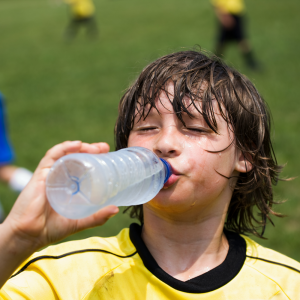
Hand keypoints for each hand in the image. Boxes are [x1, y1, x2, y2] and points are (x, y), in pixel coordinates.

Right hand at [3, 141, 118, 251]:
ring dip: (81, 147)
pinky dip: (63, 148)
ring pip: (66, 154)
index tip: (108, 155)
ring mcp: (51, 175)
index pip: (83, 167)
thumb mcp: (80, 221)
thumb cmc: (51, 229)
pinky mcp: (41, 174)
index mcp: (69, 186)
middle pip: (76, 158)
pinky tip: (77, 145)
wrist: (29, 236)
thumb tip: (115, 209)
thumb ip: (97, 217)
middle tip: (104, 148)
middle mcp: (61, 178)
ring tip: (95, 147)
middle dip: (91, 150)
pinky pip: (51, 156)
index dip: (95, 159)